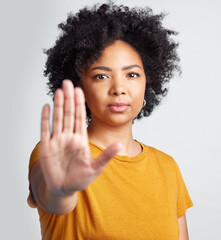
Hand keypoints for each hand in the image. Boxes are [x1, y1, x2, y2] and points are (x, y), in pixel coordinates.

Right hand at [39, 80, 121, 196]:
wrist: (64, 189)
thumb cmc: (80, 179)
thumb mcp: (96, 168)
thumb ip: (107, 156)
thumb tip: (119, 144)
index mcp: (81, 139)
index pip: (80, 118)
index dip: (80, 104)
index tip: (81, 91)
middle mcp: (69, 137)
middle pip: (68, 114)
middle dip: (69, 99)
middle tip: (68, 83)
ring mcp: (57, 140)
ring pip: (58, 118)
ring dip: (58, 105)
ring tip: (59, 91)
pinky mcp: (47, 147)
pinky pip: (45, 130)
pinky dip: (45, 118)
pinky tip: (46, 106)